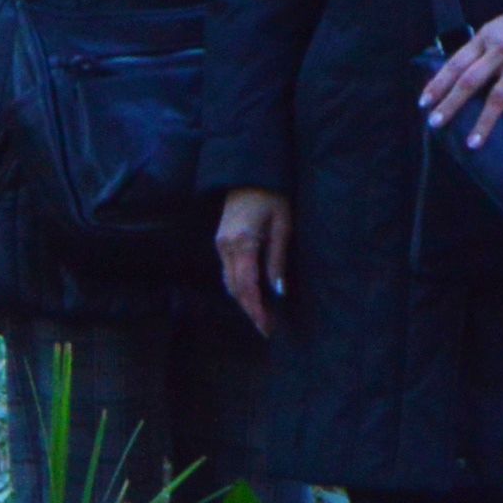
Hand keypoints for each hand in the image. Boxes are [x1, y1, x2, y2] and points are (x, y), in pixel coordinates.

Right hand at [217, 188, 294, 338]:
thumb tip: (277, 291)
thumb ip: (278, 259)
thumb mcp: (282, 226)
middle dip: (250, 310)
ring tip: (263, 316)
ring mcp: (220, 244)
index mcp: (242, 242)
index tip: (267, 327)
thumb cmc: (272, 196)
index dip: (256, 309)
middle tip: (267, 328)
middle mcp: (226, 246)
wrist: (250, 174)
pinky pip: (228, 272)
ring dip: (244, 301)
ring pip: (229, 283)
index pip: (247, 286)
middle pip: (235, 289)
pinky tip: (253, 294)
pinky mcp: (221, 242)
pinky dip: (239, 287)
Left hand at [416, 0, 502, 147]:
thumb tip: (458, 73)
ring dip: (484, 122)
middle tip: (435, 124)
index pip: (455, 64)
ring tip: (473, 143)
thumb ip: (480, 49)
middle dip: (451, 104)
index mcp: (485, 39)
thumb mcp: (496, 27)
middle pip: (470, 81)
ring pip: (498, 96)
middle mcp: (500, 51)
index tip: (424, 103)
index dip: (438, 84)